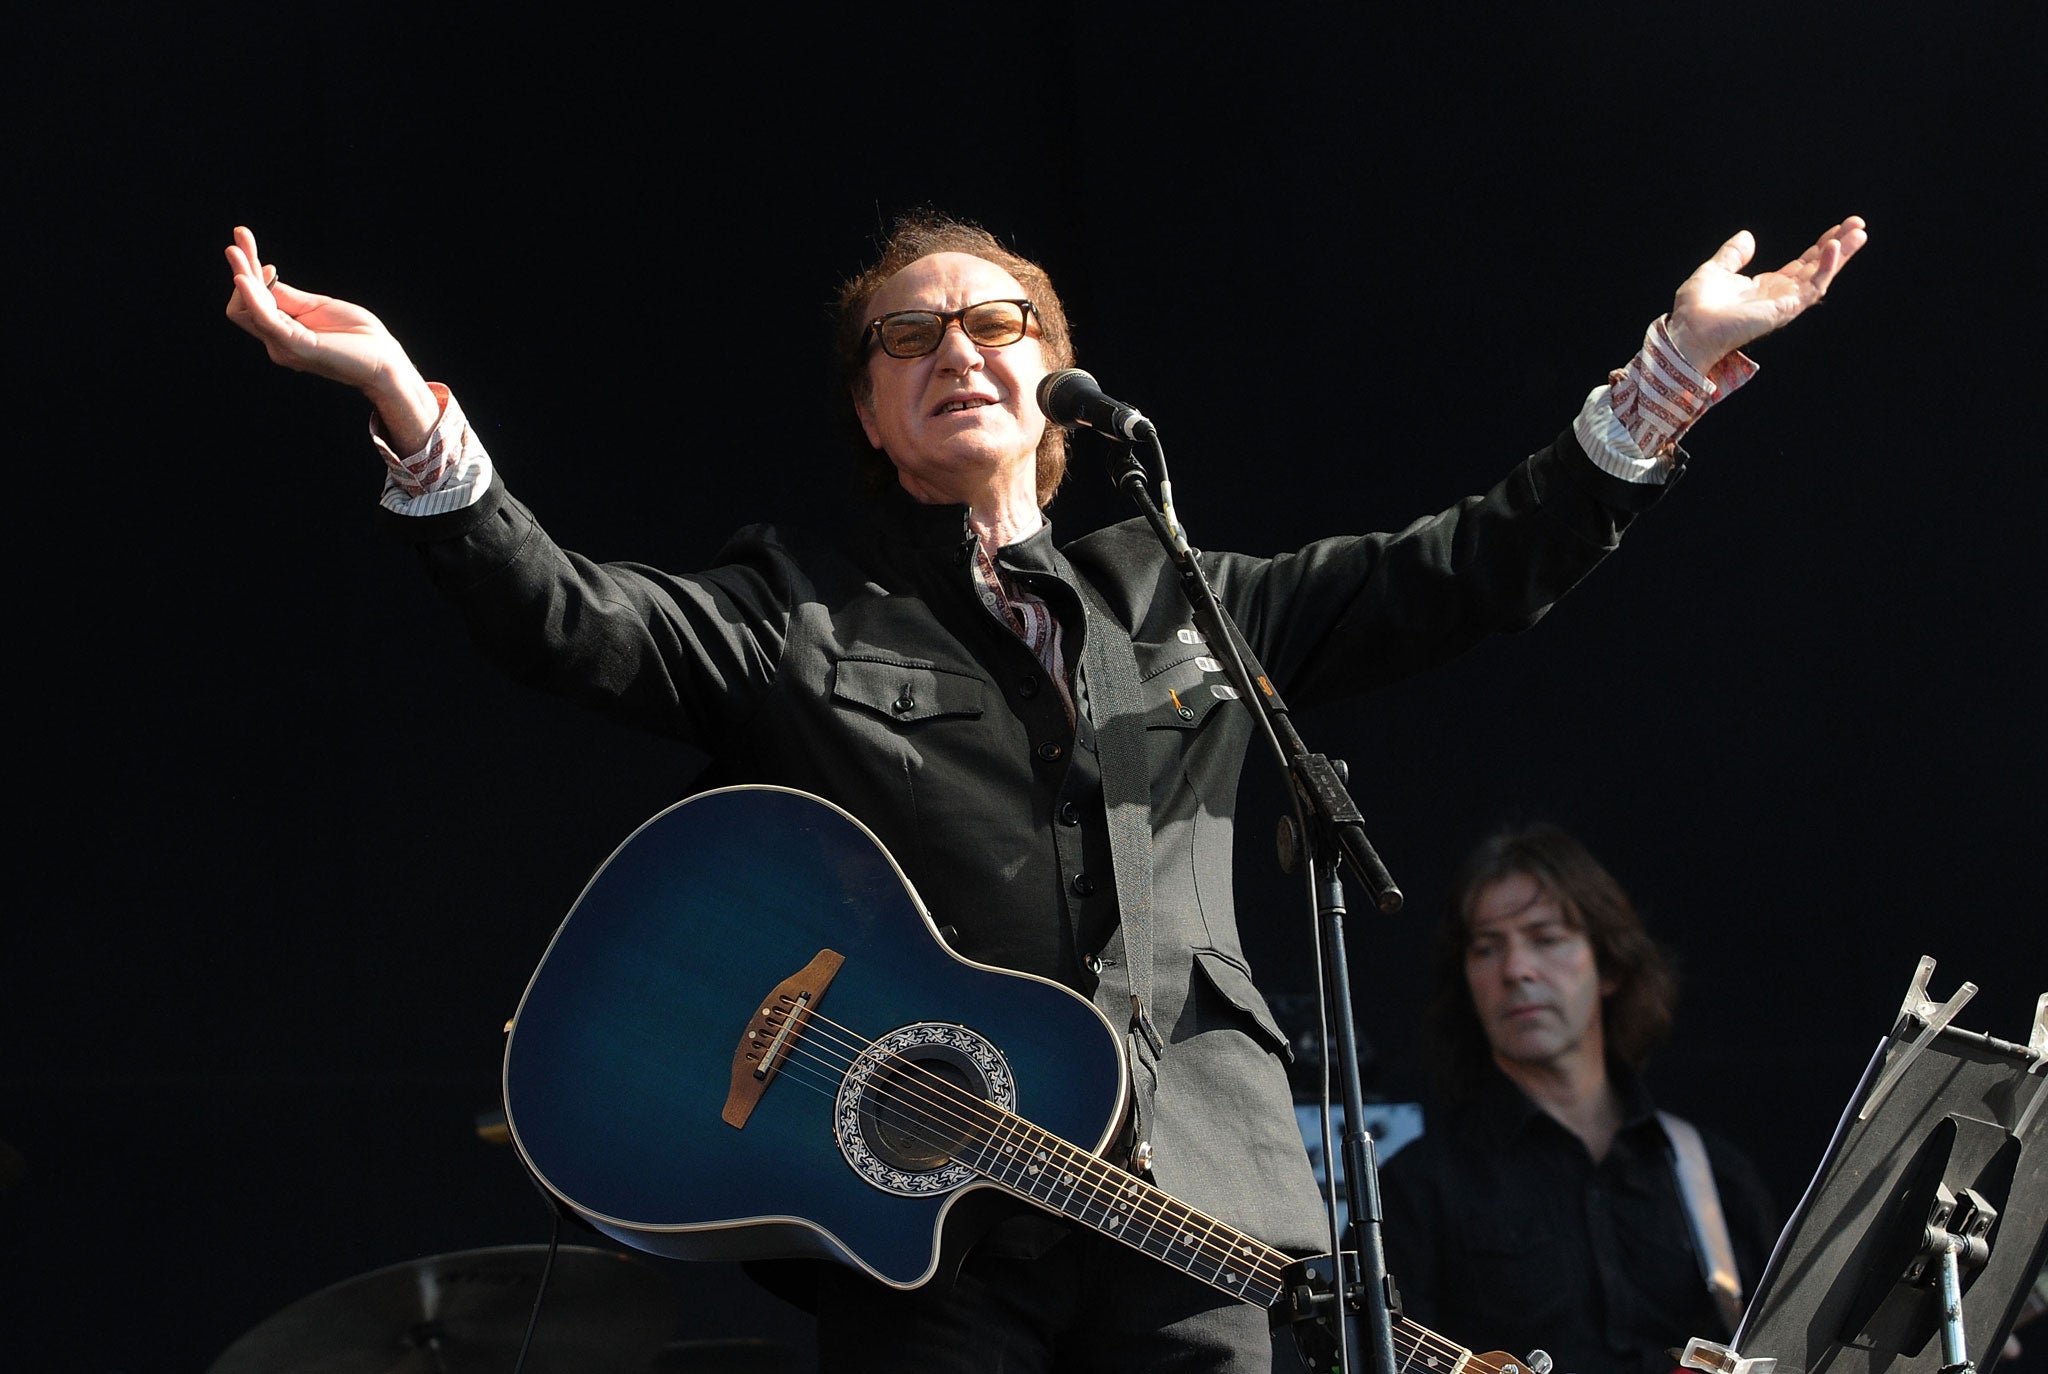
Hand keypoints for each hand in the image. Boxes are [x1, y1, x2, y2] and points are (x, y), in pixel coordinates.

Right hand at [223, 225, 440, 450]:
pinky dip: (253, 298)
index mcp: (283, 330)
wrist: (385, 361)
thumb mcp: (319, 307)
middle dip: (240, 266)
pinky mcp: (296, 347)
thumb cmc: (358, 337)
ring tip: (235, 250)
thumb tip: (263, 276)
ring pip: (247, 310)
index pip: (254, 299)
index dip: (249, 270)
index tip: (251, 242)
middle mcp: (277, 341)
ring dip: (241, 275)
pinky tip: (244, 279)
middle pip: (242, 304)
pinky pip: (265, 320)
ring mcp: (284, 345)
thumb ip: (289, 297)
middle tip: (240, 234)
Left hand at [1665, 216, 1867, 371]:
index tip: (1838, 228)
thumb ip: (1733, 255)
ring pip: (1821, 277)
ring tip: (1859, 232)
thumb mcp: (1714, 270)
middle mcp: (1779, 296)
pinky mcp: (1784, 310)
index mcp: (1766, 287)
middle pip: (1817, 268)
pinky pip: (1812, 288)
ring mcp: (1784, 304)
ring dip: (1841, 255)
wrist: (1688, 330)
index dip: (1821, 246)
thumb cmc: (1696, 308)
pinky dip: (1825, 268)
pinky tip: (1835, 248)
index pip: (1803, 264)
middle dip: (1839, 246)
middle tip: (1858, 225)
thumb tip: (1747, 236)